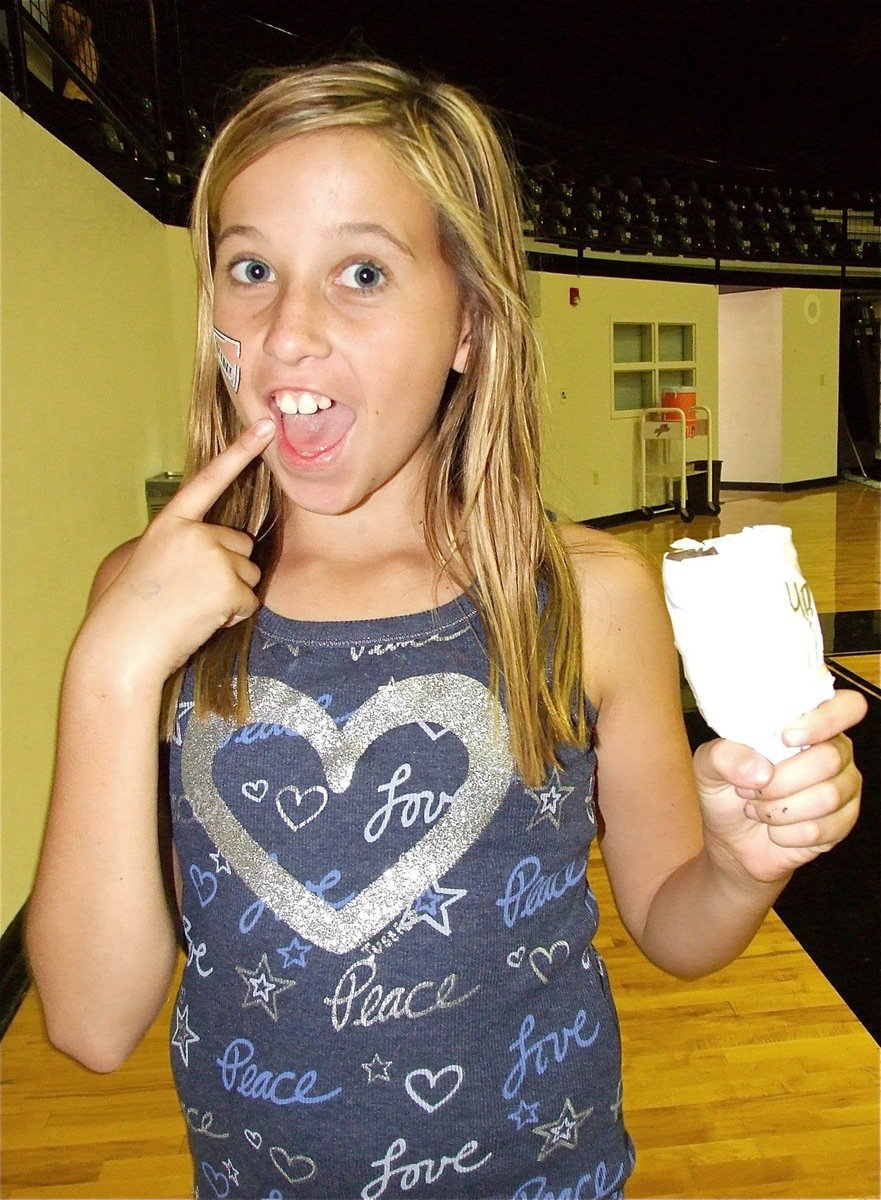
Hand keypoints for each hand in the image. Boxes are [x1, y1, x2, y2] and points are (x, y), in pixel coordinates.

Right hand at [82, 419, 275, 683]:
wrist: (123, 645)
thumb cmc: (135, 612)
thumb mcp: (155, 563)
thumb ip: (188, 546)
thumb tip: (232, 548)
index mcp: (171, 523)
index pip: (210, 480)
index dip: (241, 451)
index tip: (267, 426)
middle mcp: (195, 532)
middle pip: (240, 544)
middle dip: (228, 569)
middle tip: (190, 594)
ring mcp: (213, 555)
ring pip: (249, 573)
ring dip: (230, 594)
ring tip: (192, 608)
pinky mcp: (229, 584)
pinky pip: (250, 600)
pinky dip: (233, 615)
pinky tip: (202, 620)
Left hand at [693, 689, 866, 885]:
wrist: (730, 839)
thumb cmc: (725, 789)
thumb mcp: (708, 765)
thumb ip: (724, 756)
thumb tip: (761, 770)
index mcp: (808, 723)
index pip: (847, 706)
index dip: (825, 720)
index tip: (786, 737)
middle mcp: (835, 751)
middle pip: (830, 758)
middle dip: (780, 780)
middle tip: (750, 788)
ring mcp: (844, 788)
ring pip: (827, 796)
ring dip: (778, 809)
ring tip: (756, 807)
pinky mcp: (842, 824)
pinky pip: (821, 829)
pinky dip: (785, 834)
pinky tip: (773, 829)